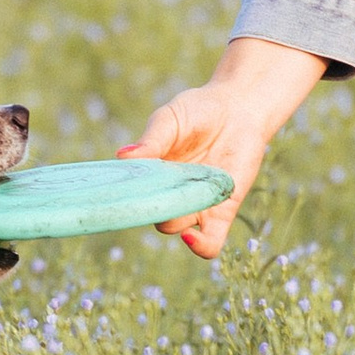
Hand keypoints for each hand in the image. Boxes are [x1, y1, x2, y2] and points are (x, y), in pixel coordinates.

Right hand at [121, 38, 327, 260]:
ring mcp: (195, 204)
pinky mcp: (222, 211)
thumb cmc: (199, 110)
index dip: (122, 200)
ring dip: (174, 216)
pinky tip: (190, 236)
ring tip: (180, 193)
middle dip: (151, 205)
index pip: (131, 195)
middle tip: (156, 186)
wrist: (240, 108)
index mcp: (151, 173)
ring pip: (175, 227)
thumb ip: (152, 140)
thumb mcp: (170, 120)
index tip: (115, 195)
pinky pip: (210, 242)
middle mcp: (170, 193)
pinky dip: (199, 246)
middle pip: (151, 213)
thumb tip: (123, 156)